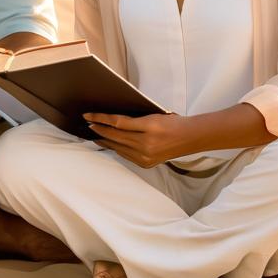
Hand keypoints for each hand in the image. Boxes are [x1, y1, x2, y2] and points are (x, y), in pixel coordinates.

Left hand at [83, 112, 198, 167]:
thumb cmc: (172, 122)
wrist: (190, 138)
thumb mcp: (153, 114)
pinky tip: (109, 143)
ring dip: (104, 140)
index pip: (118, 122)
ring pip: (118, 147)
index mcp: (149, 127)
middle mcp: (146, 143)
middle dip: (99, 129)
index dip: (101, 118)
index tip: (88, 115)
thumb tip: (112, 119)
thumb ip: (134, 118)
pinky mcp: (146, 163)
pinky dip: (116, 148)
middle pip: (115, 136)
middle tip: (87, 122)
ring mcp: (146, 156)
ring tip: (94, 133)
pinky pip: (125, 155)